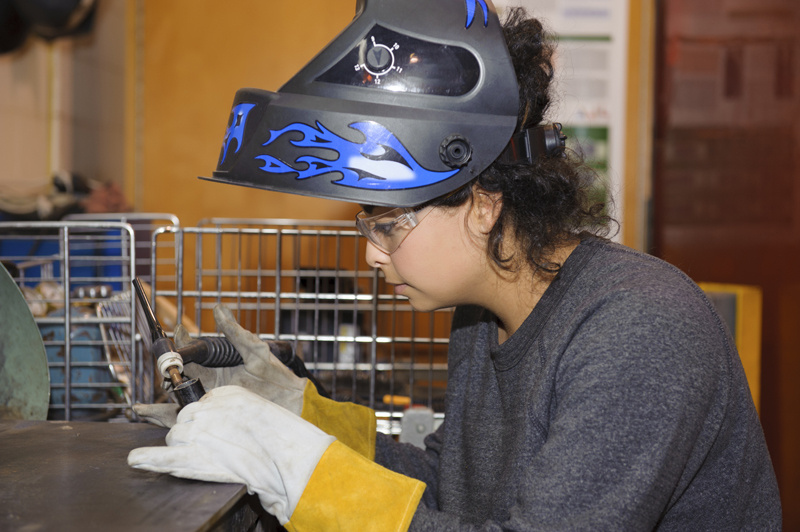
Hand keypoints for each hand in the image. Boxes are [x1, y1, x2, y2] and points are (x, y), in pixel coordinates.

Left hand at [128, 386, 334, 524]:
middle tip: (214, 448)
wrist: (287, 456)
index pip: (198, 403)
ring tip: (207, 458)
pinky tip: (135, 460)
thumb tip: (217, 413)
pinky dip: (146, 459)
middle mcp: (208, 409)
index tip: (208, 428)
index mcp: (225, 393)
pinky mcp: (193, 457)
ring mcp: (198, 432)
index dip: (200, 419)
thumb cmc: (280, 436)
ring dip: (182, 447)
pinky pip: (163, 456)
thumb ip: (233, 408)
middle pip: (182, 420)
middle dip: (190, 433)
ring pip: (173, 437)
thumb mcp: (258, 408)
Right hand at [133, 305, 305, 427]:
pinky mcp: (216, 419)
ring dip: (159, 408)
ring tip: (143, 409)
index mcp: (216, 367)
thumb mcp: (255, 351)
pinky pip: (192, 422)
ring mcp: (211, 403)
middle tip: (155, 370)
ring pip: (179, 404)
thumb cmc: (276, 375)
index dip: (179, 345)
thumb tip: (217, 307)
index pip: (190, 355)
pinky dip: (174, 425)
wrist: (292, 403)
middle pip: (178, 381)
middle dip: (163, 379)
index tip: (173, 337)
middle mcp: (209, 385)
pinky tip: (163, 428)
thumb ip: (235, 332)